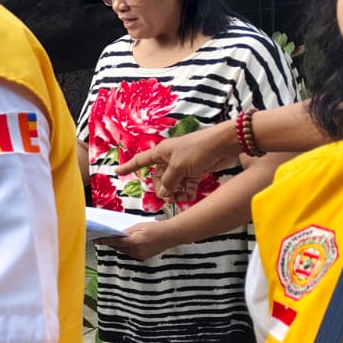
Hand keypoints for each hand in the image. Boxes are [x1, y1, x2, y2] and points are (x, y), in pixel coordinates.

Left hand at [95, 221, 178, 260]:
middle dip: (111, 243)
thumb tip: (116, 234)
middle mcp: (136, 251)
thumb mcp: (138, 226)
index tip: (96, 240)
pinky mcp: (143, 258)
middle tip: (104, 238)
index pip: (115, 241)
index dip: (104, 241)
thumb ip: (126, 231)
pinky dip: (125, 249)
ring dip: (118, 246)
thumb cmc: (155, 228)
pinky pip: (129, 254)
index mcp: (134, 241)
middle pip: (118, 247)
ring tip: (113, 240)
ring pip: (123, 252)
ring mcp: (140, 256)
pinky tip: (125, 244)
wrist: (170, 235)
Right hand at [115, 122, 237, 200]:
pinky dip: (186, 191)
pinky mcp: (196, 170)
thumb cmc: (199, 149)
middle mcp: (170, 158)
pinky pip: (186, 184)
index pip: (140, 161)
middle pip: (159, 177)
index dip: (128, 167)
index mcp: (162, 152)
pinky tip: (189, 197)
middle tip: (169, 197)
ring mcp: (183, 164)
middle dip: (163, 189)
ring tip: (181, 198)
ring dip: (175, 192)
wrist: (225, 144)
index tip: (117, 173)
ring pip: (173, 182)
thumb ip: (168, 182)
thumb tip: (163, 192)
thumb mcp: (179, 167)